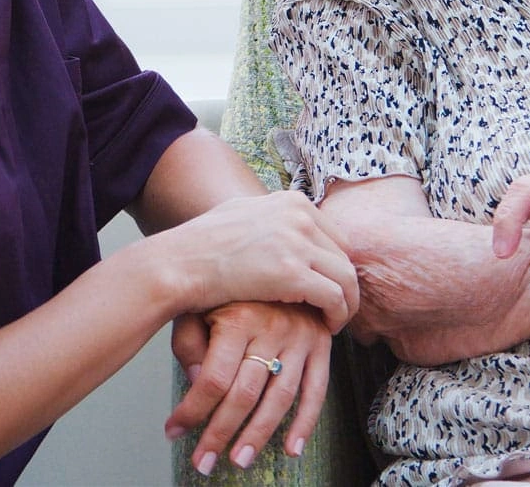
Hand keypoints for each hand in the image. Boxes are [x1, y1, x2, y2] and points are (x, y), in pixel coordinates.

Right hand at [157, 191, 359, 331]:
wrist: (182, 262)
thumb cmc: (202, 245)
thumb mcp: (242, 212)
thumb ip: (269, 217)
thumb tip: (284, 221)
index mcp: (291, 202)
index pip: (335, 236)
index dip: (335, 266)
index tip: (330, 287)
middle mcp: (300, 216)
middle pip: (345, 257)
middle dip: (345, 286)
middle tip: (337, 309)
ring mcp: (298, 243)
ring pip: (347, 278)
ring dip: (347, 304)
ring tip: (335, 322)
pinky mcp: (293, 273)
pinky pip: (335, 298)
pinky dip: (337, 315)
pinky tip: (327, 328)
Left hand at [165, 303, 331, 473]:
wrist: (272, 256)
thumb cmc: (226, 290)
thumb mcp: (197, 306)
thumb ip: (190, 344)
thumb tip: (197, 385)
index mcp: (237, 317)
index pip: (213, 378)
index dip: (191, 410)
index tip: (173, 431)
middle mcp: (271, 327)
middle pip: (244, 393)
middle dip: (220, 433)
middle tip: (203, 462)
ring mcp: (299, 337)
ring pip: (279, 397)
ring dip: (259, 434)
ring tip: (239, 460)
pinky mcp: (320, 344)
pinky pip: (316, 390)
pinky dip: (306, 423)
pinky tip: (291, 449)